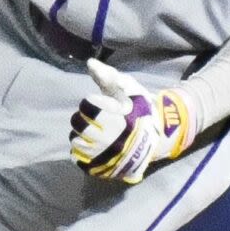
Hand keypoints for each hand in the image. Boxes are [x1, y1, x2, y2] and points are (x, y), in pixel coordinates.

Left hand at [68, 58, 194, 183]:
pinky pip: (77, 158)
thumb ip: (109, 76)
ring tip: (94, 130)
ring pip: (76, 141)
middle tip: (95, 116)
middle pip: (79, 123)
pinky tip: (91, 143)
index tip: (102, 103)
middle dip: (83, 116)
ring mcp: (105, 157)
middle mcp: (111, 140)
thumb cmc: (139, 110)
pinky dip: (80, 149)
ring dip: (80, 133)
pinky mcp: (100, 168)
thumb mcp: (130, 89)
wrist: (154, 139)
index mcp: (119, 119)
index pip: (88, 105)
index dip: (92, 101)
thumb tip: (90, 63)